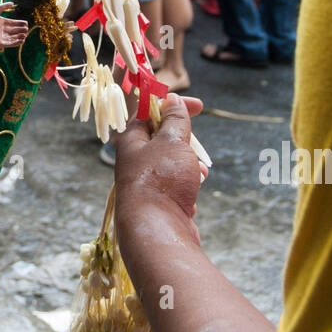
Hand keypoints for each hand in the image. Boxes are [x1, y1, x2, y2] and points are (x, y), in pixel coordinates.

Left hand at [0, 2, 28, 47]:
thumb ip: (5, 6)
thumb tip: (13, 3)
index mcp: (0, 22)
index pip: (12, 23)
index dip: (19, 23)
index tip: (26, 23)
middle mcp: (1, 30)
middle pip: (14, 31)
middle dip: (21, 30)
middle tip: (27, 29)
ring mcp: (0, 37)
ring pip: (13, 38)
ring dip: (20, 36)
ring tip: (25, 34)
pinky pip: (10, 44)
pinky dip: (16, 42)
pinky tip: (22, 40)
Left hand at [114, 94, 206, 243]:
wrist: (157, 231)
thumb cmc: (161, 180)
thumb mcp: (172, 141)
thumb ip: (175, 120)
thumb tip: (172, 100)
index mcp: (131, 141)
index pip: (149, 112)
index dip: (173, 105)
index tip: (200, 106)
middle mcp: (134, 161)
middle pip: (164, 140)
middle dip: (187, 144)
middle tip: (196, 152)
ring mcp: (145, 184)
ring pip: (173, 165)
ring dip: (190, 167)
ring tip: (197, 176)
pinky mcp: (157, 204)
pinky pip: (176, 188)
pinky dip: (187, 189)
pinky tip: (191, 200)